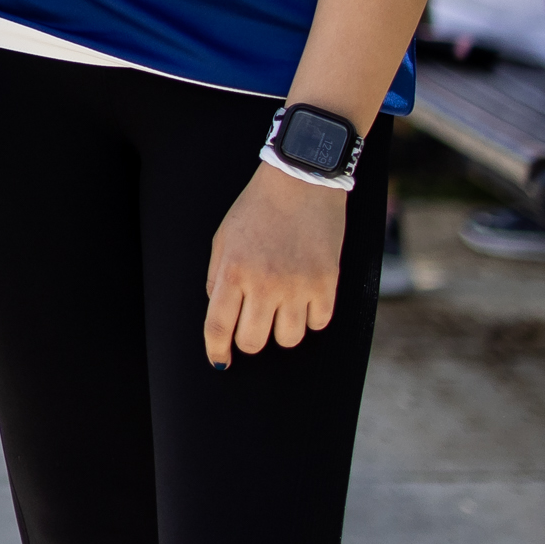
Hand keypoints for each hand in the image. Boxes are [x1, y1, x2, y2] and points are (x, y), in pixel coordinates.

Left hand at [204, 164, 348, 366]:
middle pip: (254, 342)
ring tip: (281, 306)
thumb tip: (220, 313)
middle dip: (250, 339)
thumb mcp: (223, 239)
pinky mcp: (327, 283)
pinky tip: (305, 298)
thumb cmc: (256, 209)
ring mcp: (298, 286)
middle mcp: (264, 284)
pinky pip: (319, 324)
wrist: (301, 182)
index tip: (220, 361)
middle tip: (254, 323)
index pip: (219, 327)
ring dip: (282, 329)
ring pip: (289, 339)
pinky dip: (311, 317)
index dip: (217, 350)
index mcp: (233, 271)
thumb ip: (217, 278)